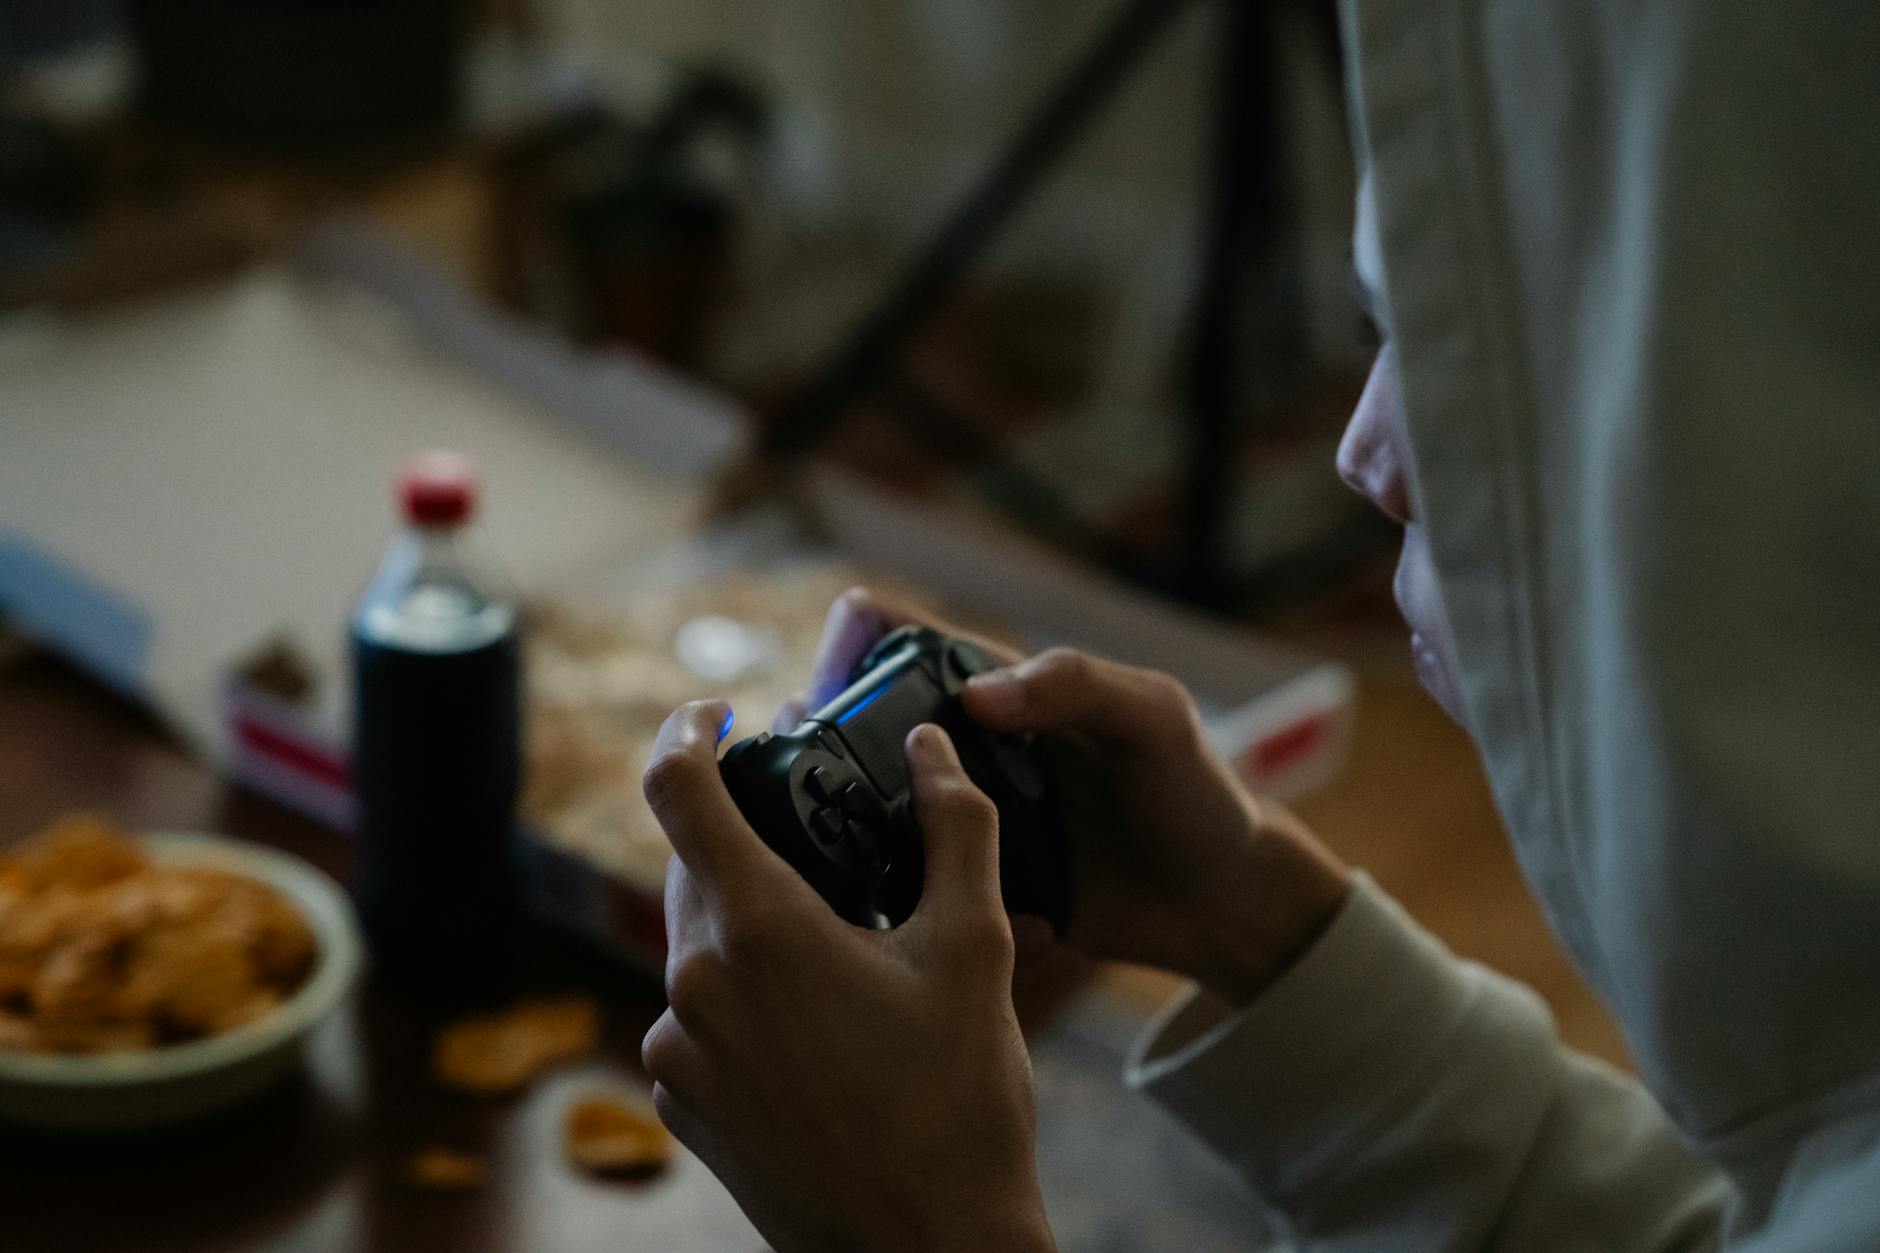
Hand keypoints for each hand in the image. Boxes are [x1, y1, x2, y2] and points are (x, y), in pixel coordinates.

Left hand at [641, 702, 1055, 1252]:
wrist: (926, 1251)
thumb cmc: (959, 1102)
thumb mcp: (976, 947)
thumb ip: (955, 826)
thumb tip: (933, 749)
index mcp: (759, 930)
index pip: (677, 790)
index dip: (685, 731)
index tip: (716, 714)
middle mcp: (693, 985)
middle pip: (695, 869)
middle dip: (747, 840)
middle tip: (818, 841)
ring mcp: (676, 1055)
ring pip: (700, 947)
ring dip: (754, 928)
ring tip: (844, 956)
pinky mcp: (681, 1107)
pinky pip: (696, 1019)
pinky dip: (744, 1000)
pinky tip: (821, 1033)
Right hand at [784, 589, 1352, 1005]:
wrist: (1221, 906)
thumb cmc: (1197, 794)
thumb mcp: (1153, 719)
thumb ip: (1077, 686)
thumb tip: (974, 697)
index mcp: (1004, 690)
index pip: (904, 637)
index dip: (854, 637)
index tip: (828, 670)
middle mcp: (967, 748)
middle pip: (862, 721)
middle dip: (819, 729)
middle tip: (801, 756)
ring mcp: (961, 817)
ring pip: (867, 802)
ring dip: (834, 814)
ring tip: (813, 831)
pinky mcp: (965, 885)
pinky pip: (906, 881)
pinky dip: (886, 885)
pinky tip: (880, 898)